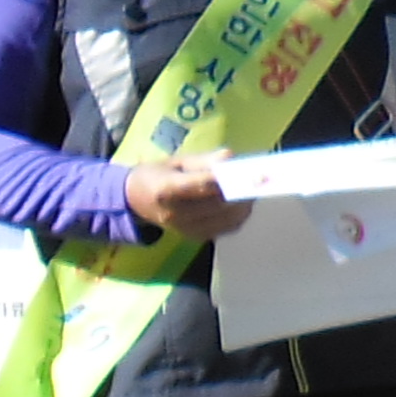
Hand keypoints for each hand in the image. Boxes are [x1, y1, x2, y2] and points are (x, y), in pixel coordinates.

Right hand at [123, 157, 252, 238]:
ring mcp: (185, 229)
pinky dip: (239, 215)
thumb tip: (231, 158)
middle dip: (242, 191)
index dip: (230, 179)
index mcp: (166, 190)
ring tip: (251, 189)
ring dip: (244, 204)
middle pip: (219, 203)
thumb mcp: (177, 161)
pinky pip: (226, 228)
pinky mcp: (195, 238)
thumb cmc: (158, 175)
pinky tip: (241, 203)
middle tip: (261, 179)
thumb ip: (205, 160)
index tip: (251, 171)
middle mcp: (175, 214)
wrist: (135, 200)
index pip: (204, 185)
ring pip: (227, 218)